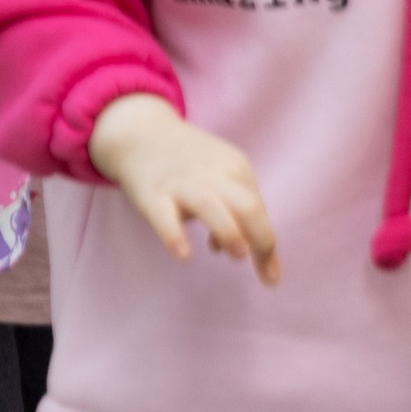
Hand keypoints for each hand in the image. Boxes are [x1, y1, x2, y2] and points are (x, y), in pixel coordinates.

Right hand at [89, 92, 280, 281]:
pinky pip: (165, 216)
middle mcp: (212, 174)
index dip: (267, 245)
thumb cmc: (189, 164)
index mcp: (235, 168)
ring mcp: (181, 183)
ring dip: (228, 232)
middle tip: (261, 271)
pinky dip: (175, 236)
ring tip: (238, 255)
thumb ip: (237, 212)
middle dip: (260, 238)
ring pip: (210, 206)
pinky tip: (185, 256)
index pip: (258, 210)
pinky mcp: (152, 195)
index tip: (270, 278)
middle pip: (245, 205)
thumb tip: (248, 253)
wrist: (140, 133)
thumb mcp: (220, 175)